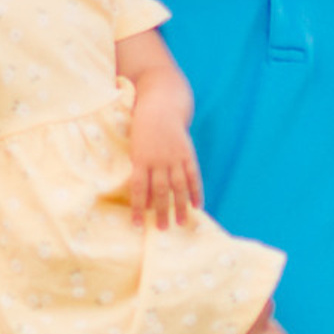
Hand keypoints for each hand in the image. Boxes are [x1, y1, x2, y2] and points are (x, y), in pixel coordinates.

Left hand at [130, 113, 202, 228]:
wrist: (161, 105)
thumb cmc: (143, 128)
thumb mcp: (135, 147)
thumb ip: (139, 169)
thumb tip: (144, 197)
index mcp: (141, 159)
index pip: (139, 189)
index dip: (137, 208)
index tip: (137, 224)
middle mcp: (159, 160)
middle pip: (161, 191)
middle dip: (161, 211)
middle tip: (162, 229)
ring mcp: (175, 157)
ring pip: (179, 186)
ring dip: (180, 206)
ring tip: (181, 223)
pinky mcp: (188, 154)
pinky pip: (193, 176)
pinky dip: (196, 191)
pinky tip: (198, 206)